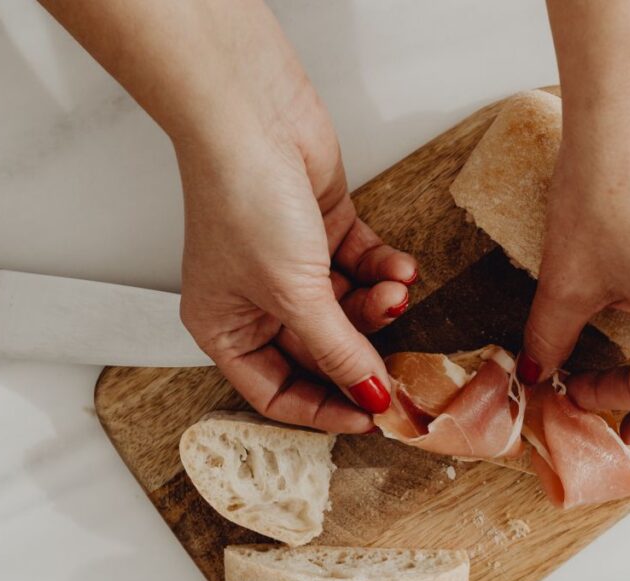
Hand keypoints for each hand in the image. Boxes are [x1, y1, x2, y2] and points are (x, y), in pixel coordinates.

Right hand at [41, 0, 416, 431]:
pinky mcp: (323, 230)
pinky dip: (384, 270)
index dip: (325, 409)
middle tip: (403, 358)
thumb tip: (370, 396)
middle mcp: (256, 300)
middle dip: (363, 350)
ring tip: (396, 290)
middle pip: (322, 351)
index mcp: (226, 327)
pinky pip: (363, 267)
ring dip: (380, 305)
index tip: (371, 416)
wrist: (251, 115)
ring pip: (349, 309)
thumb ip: (338, 351)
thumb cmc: (243, 200)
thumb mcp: (295, 294)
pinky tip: (401, 268)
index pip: (278, 392)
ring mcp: (291, 264)